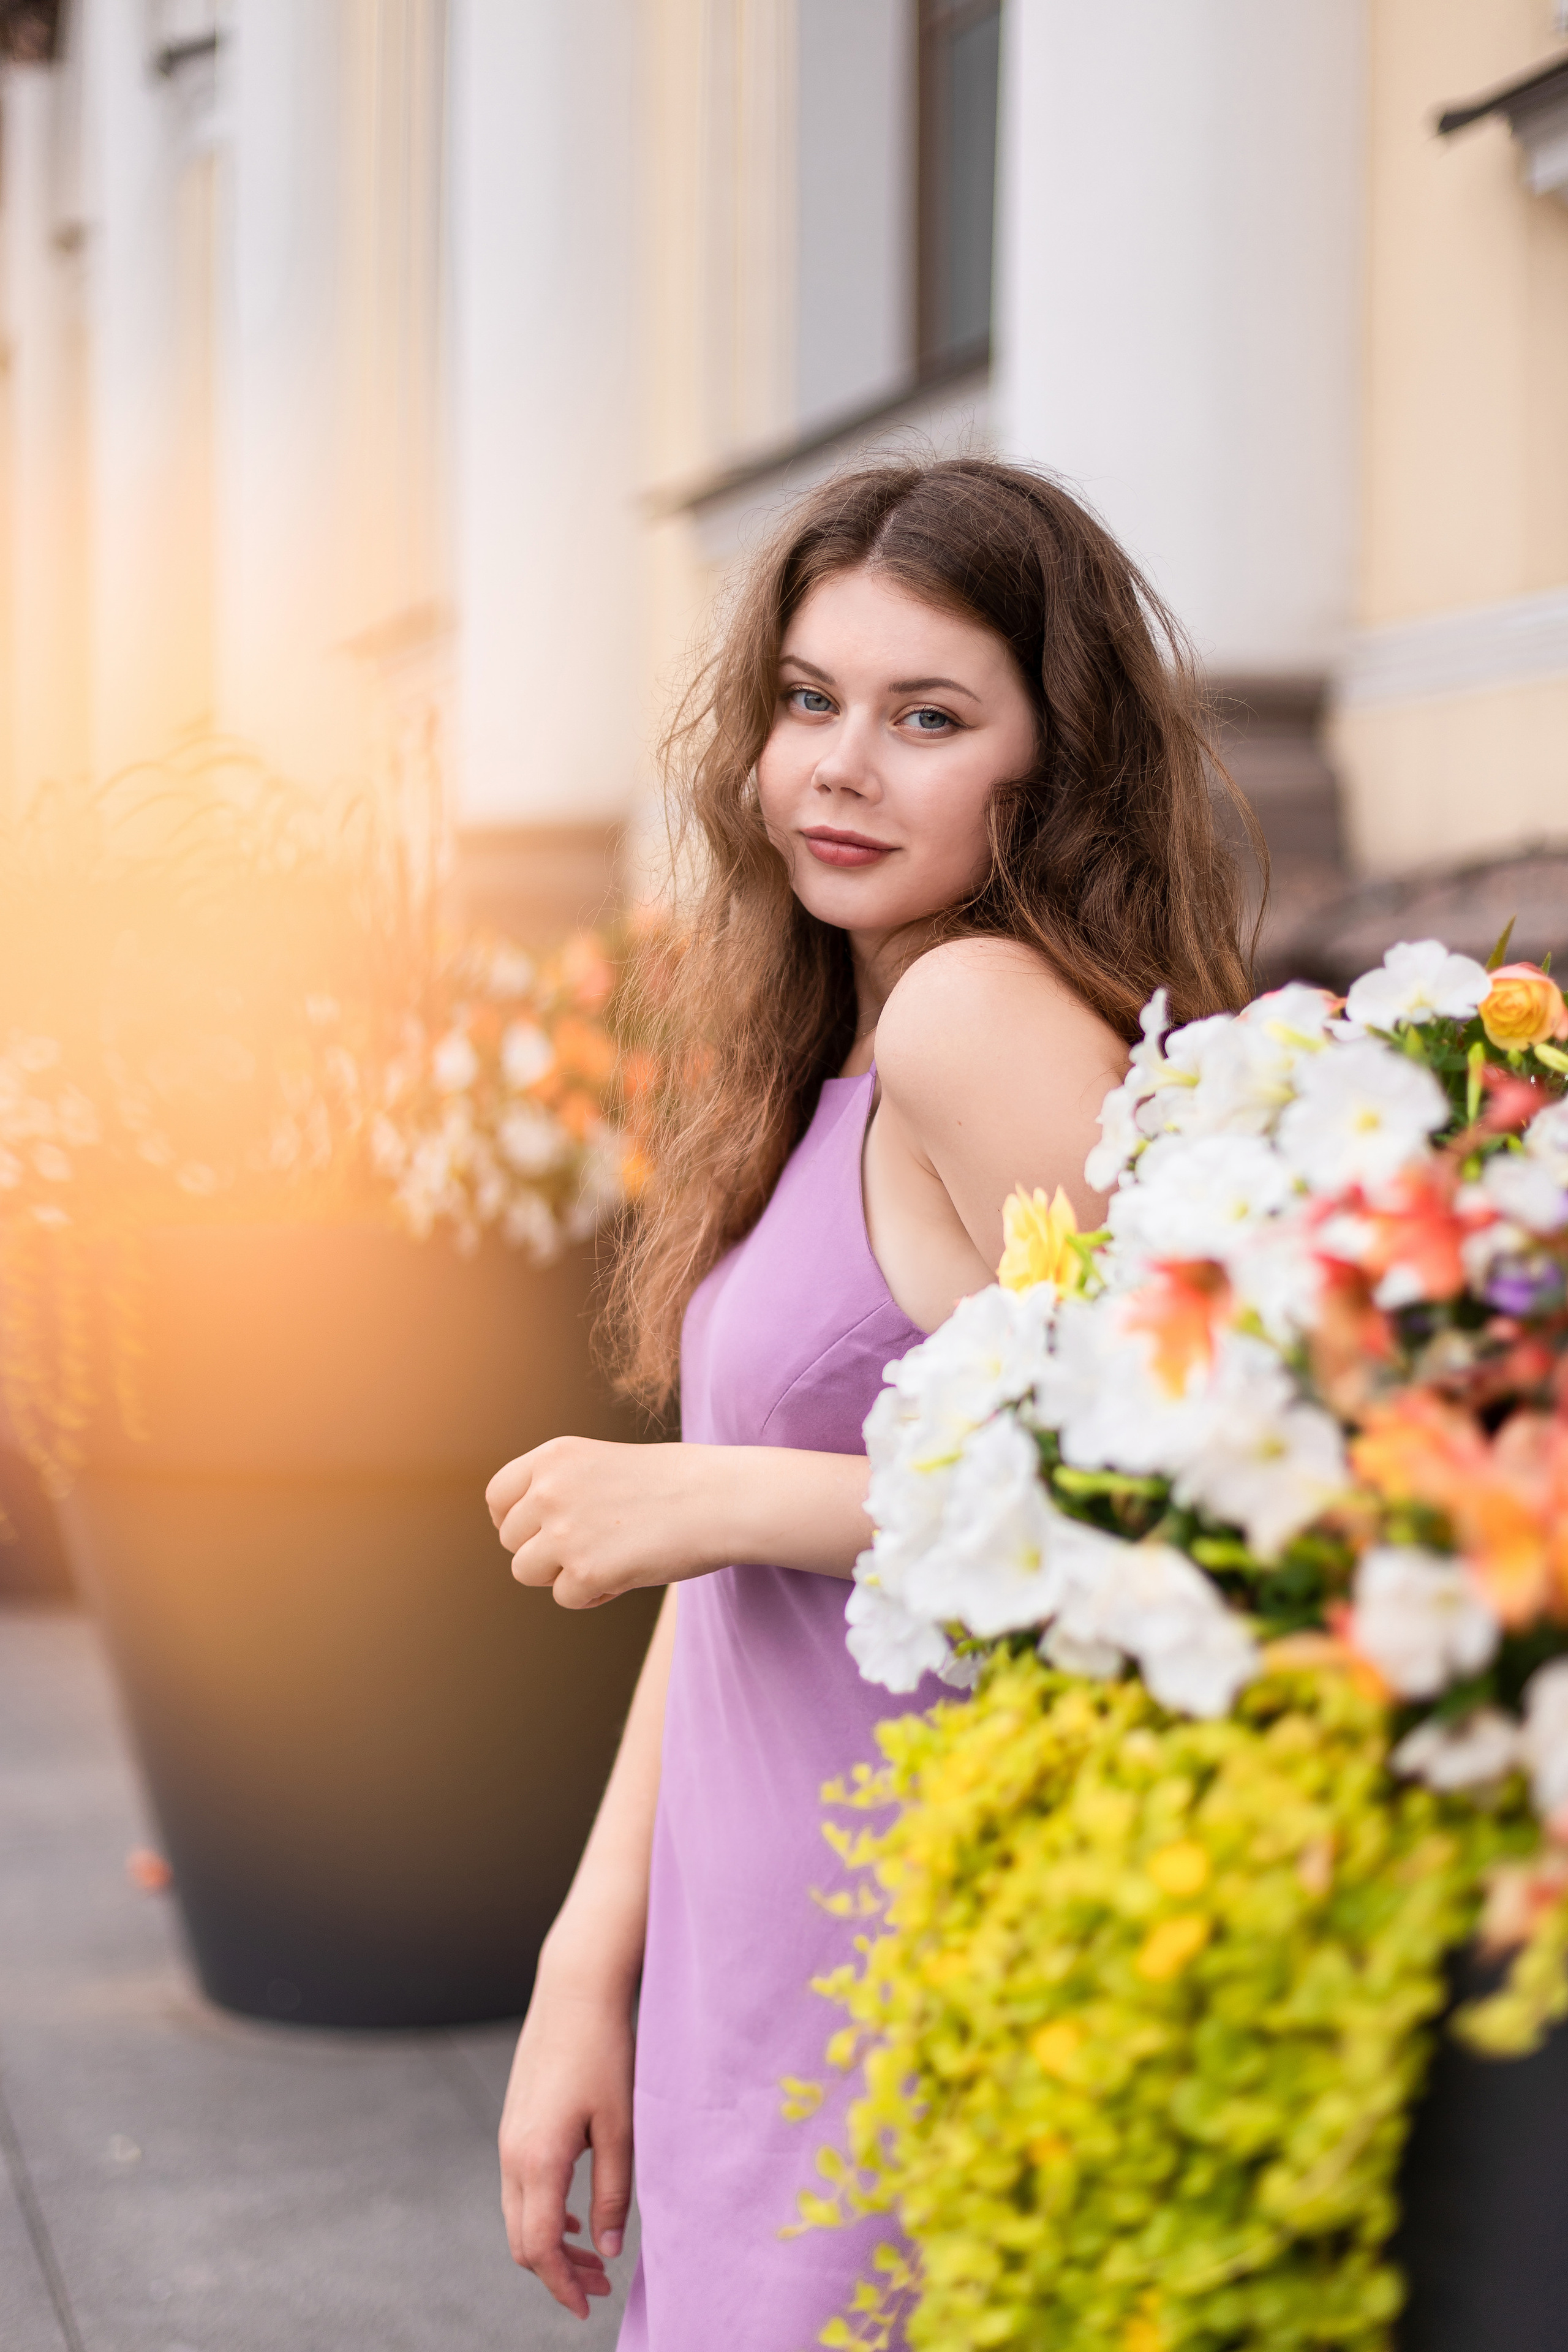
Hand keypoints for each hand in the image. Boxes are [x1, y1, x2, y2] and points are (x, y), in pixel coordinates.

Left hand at [487, 1437, 727, 1608]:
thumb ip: (561, 1488)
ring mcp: (564, 1533)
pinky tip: (627, 1573)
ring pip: (527, 1572)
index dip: (510, 1520)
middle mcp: (549, 1491)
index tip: (534, 1532)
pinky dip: (593, 1594)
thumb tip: (528, 1534)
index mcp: (554, 1457)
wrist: (720, 1499)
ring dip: (562, 1574)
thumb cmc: (674, 1482)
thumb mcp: (603, 1464)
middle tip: (588, 1546)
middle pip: (511, 1541)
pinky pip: (566, 1597)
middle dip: (542, 1551)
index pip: (498, 1495)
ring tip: (606, 1559)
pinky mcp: (586, 1573)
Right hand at [499, 1959, 634, 2318]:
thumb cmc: (605, 2052)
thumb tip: (610, 2249)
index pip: (539, 2248)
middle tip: (600, 2288)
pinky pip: (520, 2187)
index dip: (563, 2285)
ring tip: (596, 2255)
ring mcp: (508, 2138)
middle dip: (558, 2273)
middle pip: (523, 2240)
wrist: (574, 1991)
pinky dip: (545, 2212)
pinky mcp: (515, 2123)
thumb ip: (614, 2191)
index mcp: (538, 2160)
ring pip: (519, 2214)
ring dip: (552, 2243)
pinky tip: (577, 2213)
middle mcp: (512, 2154)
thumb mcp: (620, 2127)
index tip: (589, 2308)